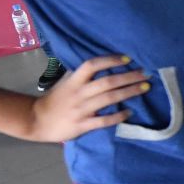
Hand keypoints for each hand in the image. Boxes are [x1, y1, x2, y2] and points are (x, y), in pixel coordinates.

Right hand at [22, 56, 151, 141]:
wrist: (37, 120)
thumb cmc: (55, 100)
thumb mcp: (66, 83)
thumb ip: (82, 77)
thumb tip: (105, 67)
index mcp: (74, 80)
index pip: (92, 65)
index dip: (110, 60)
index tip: (128, 59)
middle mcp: (79, 93)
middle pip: (107, 82)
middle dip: (129, 77)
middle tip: (146, 73)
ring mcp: (81, 109)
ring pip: (109, 98)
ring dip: (129, 92)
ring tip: (145, 88)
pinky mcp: (83, 124)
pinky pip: (104, 120)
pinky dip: (118, 115)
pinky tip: (130, 111)